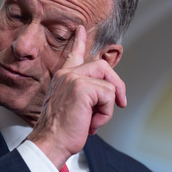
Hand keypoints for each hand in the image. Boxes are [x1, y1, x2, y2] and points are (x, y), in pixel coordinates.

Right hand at [27, 26, 125, 167]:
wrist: (50, 142)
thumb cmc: (61, 131)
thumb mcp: (73, 107)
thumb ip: (85, 95)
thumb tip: (107, 94)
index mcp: (63, 77)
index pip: (73, 55)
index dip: (79, 41)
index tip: (80, 29)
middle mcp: (67, 74)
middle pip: (103, 66)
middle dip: (116, 85)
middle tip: (121, 103)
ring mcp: (74, 79)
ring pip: (108, 86)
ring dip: (106, 109)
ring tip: (92, 121)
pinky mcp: (82, 88)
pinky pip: (108, 96)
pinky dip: (105, 114)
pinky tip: (91, 123)